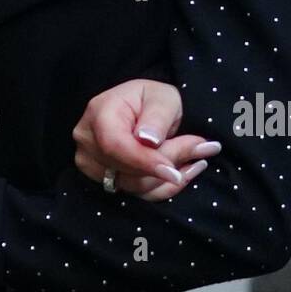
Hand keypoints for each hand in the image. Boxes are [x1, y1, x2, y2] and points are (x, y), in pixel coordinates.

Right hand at [73, 79, 215, 199]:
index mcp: (99, 114)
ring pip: (133, 185)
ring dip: (168, 178)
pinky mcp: (103, 179)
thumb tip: (148, 140)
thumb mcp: (162, 97)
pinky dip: (163, 187)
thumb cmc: (151, 99)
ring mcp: (92, 162)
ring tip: (195, 159)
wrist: (139, 109)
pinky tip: (181, 172)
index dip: (144, 162)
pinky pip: (136, 194)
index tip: (173, 172)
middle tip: (202, 150)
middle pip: (127, 168)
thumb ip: (157, 117)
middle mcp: (88, 140)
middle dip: (167, 163)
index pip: (115, 145)